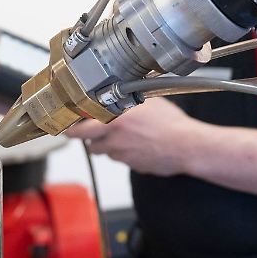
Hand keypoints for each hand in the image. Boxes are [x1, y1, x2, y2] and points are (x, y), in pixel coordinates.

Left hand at [66, 98, 201, 175]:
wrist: (186, 146)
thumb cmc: (171, 123)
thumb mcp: (148, 101)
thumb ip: (128, 99)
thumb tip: (120, 92)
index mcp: (115, 121)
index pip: (80, 128)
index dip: (73, 126)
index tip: (70, 123)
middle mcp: (114, 140)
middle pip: (87, 143)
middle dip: (85, 137)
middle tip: (87, 130)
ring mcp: (122, 155)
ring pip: (104, 151)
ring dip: (107, 144)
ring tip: (123, 134)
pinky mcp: (131, 165)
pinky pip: (121, 158)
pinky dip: (124, 152)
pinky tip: (138, 143)